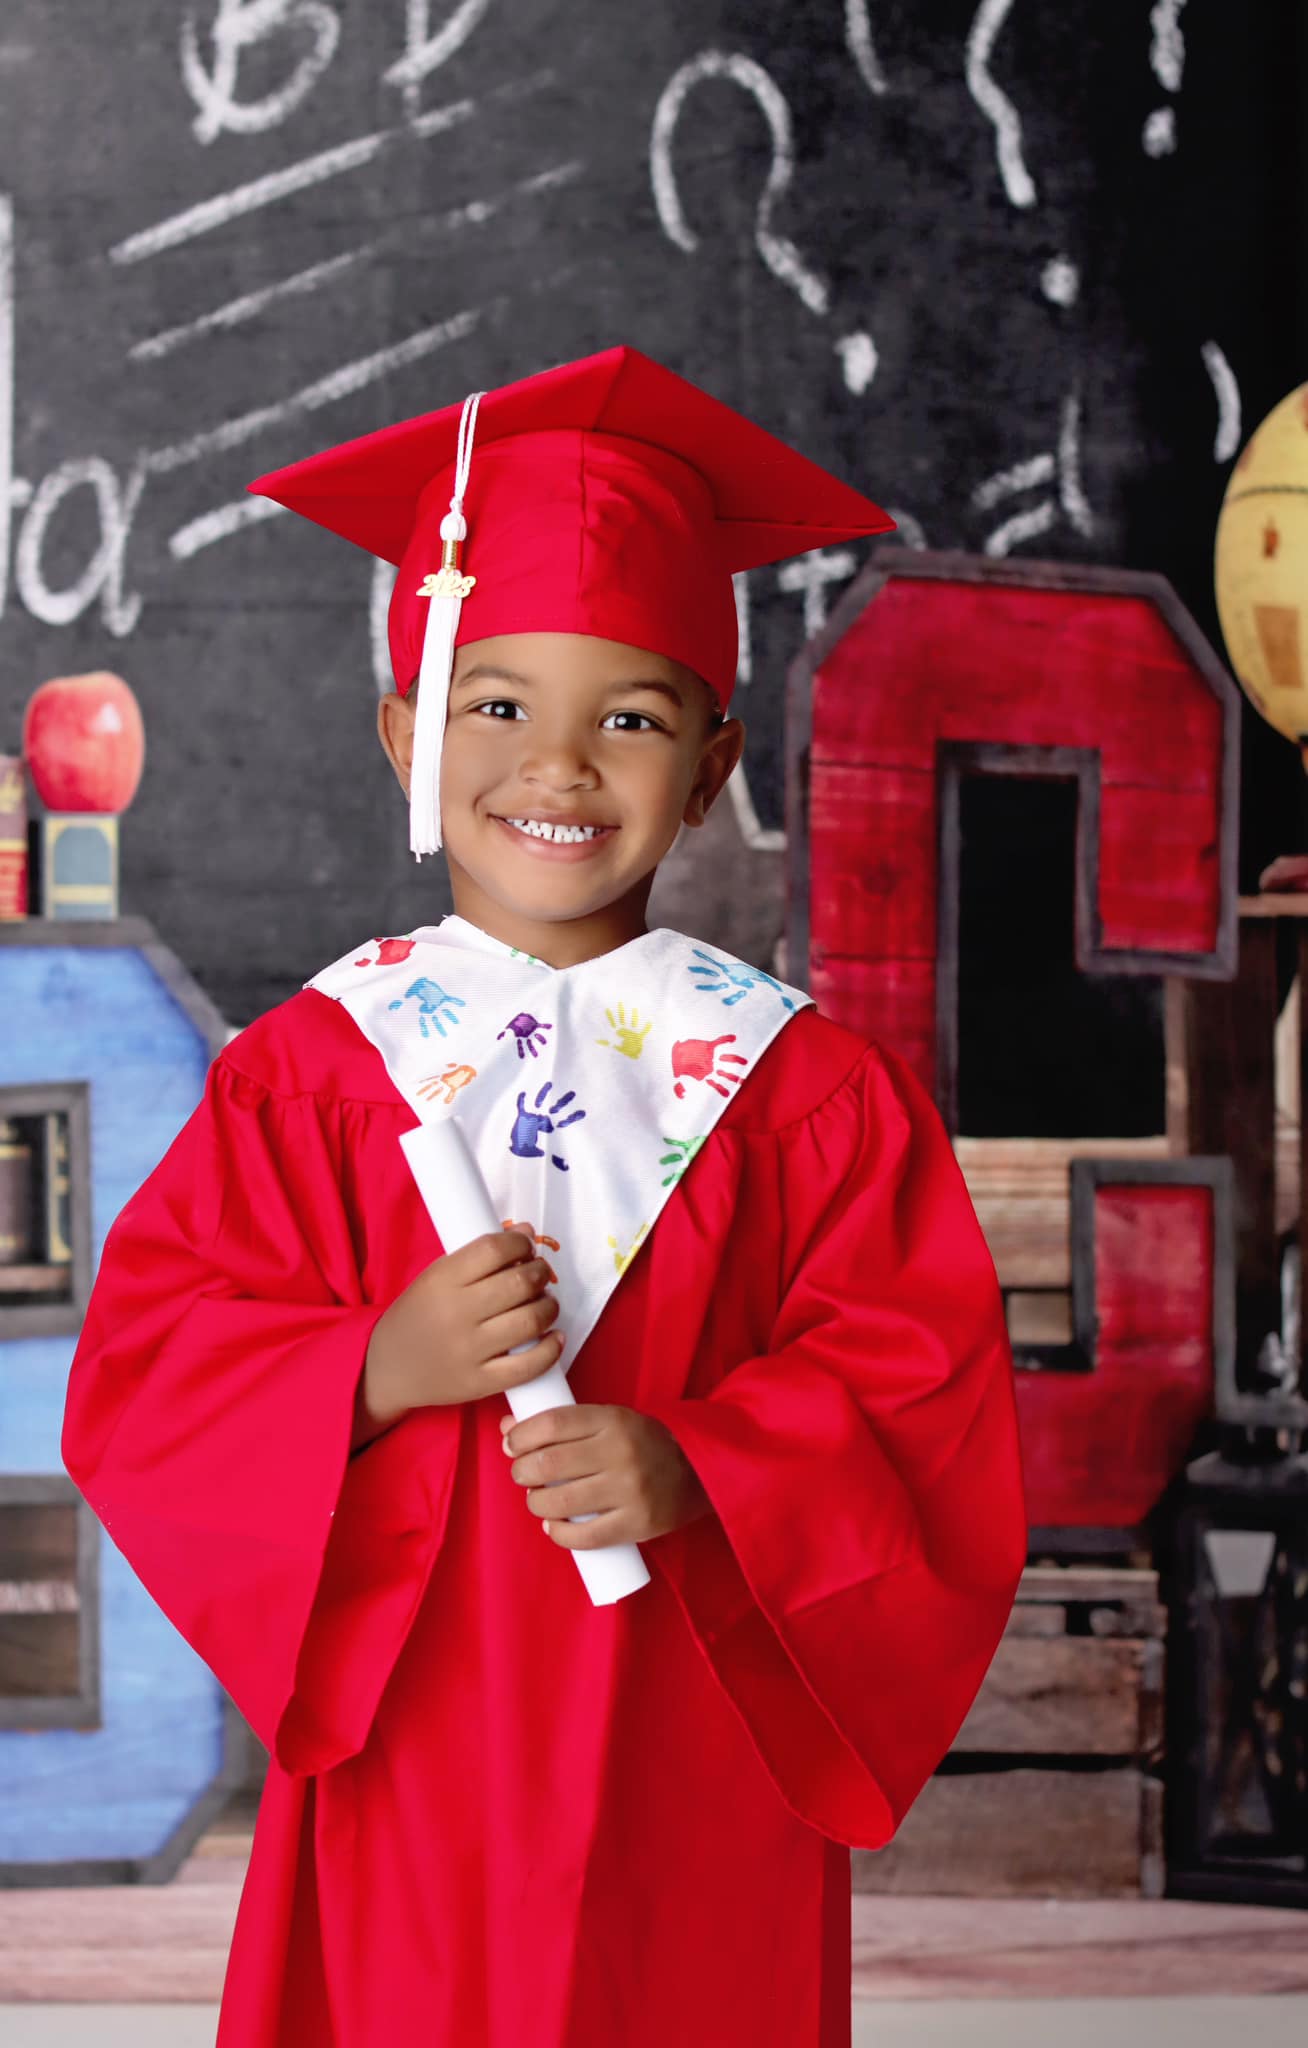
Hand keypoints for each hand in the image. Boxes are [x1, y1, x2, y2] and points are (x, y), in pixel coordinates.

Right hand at [361, 1230, 563, 1431]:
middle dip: (539, 1273)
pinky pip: (529, 1366)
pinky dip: (551, 1349)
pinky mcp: (480, 1383)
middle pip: (519, 1283)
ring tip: (545, 1303)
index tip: (525, 1247)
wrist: (388, 1369)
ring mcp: (469, 1351)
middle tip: (539, 1275)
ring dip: (549, 1307)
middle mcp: (456, 1314)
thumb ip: (479, 1255)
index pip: (494, 1249)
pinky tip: (554, 1337)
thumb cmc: (417, 1317)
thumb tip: (526, 1231)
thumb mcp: (435, 1277)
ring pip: (530, 1321)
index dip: (520, 1244)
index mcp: (441, 1281)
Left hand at [501, 1403, 713, 1546]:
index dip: (521, 1435)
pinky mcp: (636, 1524)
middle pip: (549, 1463)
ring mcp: (629, 1491)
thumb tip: (508, 1425)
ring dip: (536, 1504)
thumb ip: (564, 1423)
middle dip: (522, 1471)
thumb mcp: (609, 1420)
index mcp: (613, 1420)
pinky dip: (559, 1534)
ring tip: (539, 1500)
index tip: (511, 1444)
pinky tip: (554, 1526)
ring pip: (559, 1503)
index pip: (552, 1423)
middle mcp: (620, 1453)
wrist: (698, 1471)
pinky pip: (583, 1537)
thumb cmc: (642, 1443)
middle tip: (523, 1474)